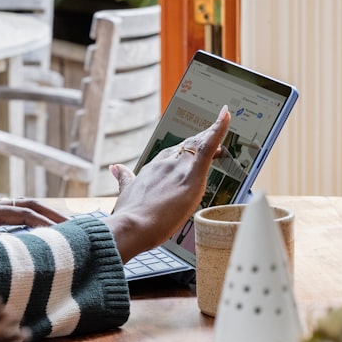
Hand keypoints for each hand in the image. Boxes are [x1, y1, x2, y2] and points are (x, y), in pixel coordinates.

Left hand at [0, 198, 68, 234]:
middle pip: (28, 205)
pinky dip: (31, 223)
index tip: (64, 233)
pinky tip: (41, 234)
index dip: (45, 222)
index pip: (24, 213)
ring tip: (65, 228)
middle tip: (74, 226)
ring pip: (23, 210)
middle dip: (51, 214)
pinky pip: (14, 218)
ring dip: (44, 217)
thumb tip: (12, 247)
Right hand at [104, 105, 230, 262]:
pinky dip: (218, 129)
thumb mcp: (126, 193)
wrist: (132, 225)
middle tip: (214, 131)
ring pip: (200, 145)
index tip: (192, 143)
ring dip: (212, 136)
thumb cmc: (130, 215)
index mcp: (152, 168)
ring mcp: (179, 167)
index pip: (172, 154)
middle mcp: (165, 163)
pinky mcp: (192, 174)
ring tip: (223, 123)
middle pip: (188, 147)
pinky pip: (209, 147)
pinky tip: (226, 115)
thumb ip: (124, 178)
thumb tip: (115, 168)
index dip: (184, 149)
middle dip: (201, 140)